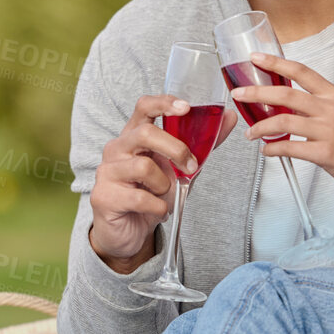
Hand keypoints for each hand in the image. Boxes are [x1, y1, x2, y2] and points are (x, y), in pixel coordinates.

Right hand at [88, 95, 235, 271]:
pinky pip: (140, 198)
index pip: (144, 107)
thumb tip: (229, 118)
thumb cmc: (151, 193)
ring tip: (163, 195)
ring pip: (143, 167)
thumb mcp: (179, 166)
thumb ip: (202, 143)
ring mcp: (107, 171)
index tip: (186, 108)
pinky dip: (158, 207)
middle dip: (177, 150)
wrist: (129, 230)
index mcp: (134, 135)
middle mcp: (117, 148)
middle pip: (145, 133)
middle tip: (190, 167)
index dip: (164, 103)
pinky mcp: (104, 196)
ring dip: (164, 185)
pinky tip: (158, 211)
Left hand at [234, 54, 333, 202]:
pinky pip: (289, 148)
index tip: (255, 57)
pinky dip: (272, 149)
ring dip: (259, 127)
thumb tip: (291, 106)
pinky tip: (267, 150)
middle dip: (256, 92)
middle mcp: (330, 109)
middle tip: (239, 94)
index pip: (300, 71)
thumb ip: (320, 106)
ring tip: (251, 133)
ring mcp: (328, 130)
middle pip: (285, 93)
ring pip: (282, 121)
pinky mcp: (325, 153)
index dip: (275, 62)